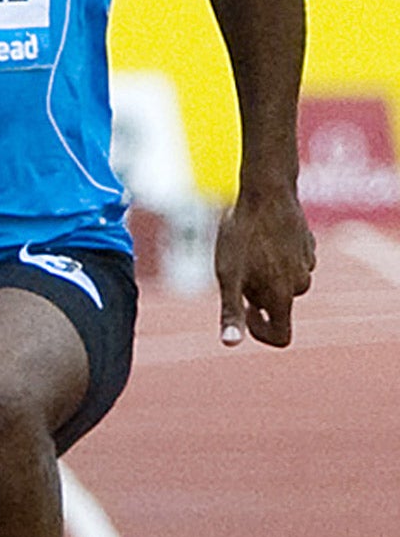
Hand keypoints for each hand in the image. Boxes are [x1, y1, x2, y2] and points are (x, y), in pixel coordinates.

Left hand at [214, 186, 314, 346]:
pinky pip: (290, 261)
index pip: (282, 336)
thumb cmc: (242, 235)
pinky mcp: (307, 245)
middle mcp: (301, 283)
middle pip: (278, 305)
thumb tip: (230, 344)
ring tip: (247, 248)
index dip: (260, 333)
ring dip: (264, 273)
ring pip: (284, 281)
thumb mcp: (227, 276)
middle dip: (256, 294)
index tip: (243, 309)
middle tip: (237, 268)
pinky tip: (261, 235)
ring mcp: (307, 263)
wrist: (265, 192)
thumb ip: (231, 312)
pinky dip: (275, 256)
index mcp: (283, 296)